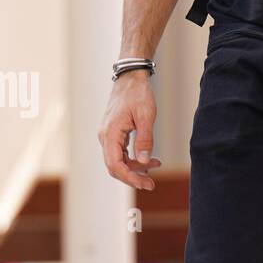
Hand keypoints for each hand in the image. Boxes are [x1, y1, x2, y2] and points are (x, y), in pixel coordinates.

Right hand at [98, 70, 161, 190]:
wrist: (131, 78)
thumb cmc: (138, 94)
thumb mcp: (146, 115)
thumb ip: (145, 139)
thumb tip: (144, 161)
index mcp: (110, 134)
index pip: (116, 165)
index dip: (130, 178)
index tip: (145, 184)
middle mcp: (105, 137)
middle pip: (115, 166)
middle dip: (133, 176)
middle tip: (151, 184)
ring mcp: (108, 136)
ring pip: (119, 160)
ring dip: (136, 167)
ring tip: (157, 166)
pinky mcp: (114, 133)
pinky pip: (122, 152)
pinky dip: (134, 158)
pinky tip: (150, 159)